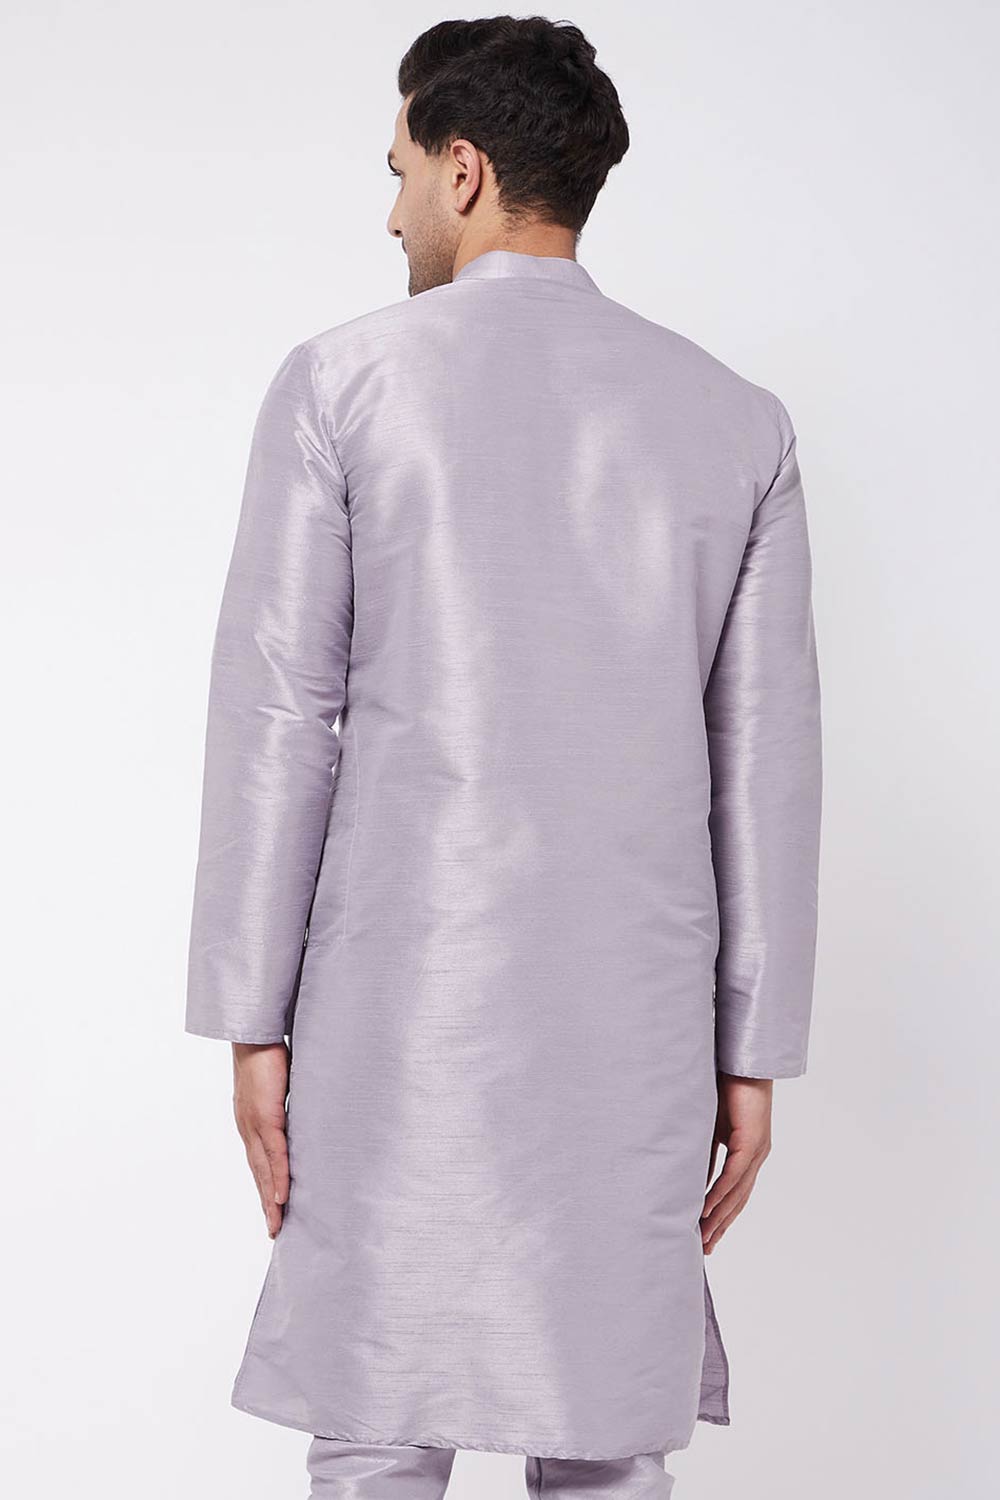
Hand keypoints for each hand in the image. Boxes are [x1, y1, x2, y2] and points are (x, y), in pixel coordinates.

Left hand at [232, 1042, 289, 1238]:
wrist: (255, 1032)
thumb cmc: (270, 1053)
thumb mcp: (283, 1086)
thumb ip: (290, 1104)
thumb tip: (308, 1115)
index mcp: (251, 1122)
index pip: (259, 1162)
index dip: (266, 1187)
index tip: (274, 1210)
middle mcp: (248, 1128)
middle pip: (259, 1175)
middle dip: (267, 1204)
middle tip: (275, 1232)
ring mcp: (254, 1125)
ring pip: (264, 1171)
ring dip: (271, 1200)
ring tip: (278, 1225)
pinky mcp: (264, 1117)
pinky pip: (273, 1154)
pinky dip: (278, 1177)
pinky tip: (283, 1197)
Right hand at [700, 1072, 772, 1253]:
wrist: (741, 1061)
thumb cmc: (725, 1086)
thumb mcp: (708, 1125)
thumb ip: (702, 1150)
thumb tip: (686, 1175)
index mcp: (747, 1152)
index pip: (734, 1192)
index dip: (721, 1216)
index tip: (706, 1237)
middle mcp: (756, 1156)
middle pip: (737, 1200)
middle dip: (720, 1226)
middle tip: (704, 1250)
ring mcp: (756, 1150)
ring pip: (737, 1192)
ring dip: (718, 1216)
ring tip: (703, 1237)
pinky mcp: (752, 1141)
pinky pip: (734, 1174)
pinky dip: (719, 1193)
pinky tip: (706, 1208)